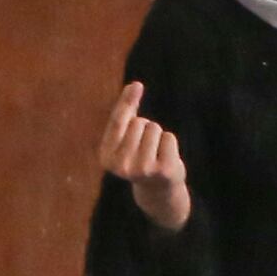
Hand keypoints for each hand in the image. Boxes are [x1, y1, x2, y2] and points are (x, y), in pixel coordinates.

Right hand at [98, 82, 191, 232]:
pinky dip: (170, 143)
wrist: (157, 190)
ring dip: (157, 135)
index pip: (118, 122)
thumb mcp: (126, 137)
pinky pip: (168, 138)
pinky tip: (165, 157)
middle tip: (145, 146)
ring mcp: (143, 169)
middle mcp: (122, 165)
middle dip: (144, 127)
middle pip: (138, 122)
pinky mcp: (163, 170)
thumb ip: (126, 112)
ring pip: (154, 128)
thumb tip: (135, 85)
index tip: (137, 85)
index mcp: (106, 157)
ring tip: (154, 151)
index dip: (127, 101)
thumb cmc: (138, 155)